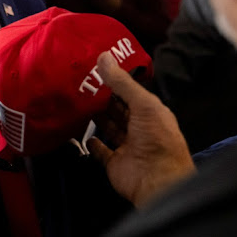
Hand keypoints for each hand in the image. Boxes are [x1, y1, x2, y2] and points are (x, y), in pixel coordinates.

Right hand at [87, 53, 194, 206]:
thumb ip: (122, 82)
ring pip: (110, 127)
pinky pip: (101, 150)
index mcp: (151, 113)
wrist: (157, 180)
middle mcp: (140, 128)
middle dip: (104, 97)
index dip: (117, 82)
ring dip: (98, 116)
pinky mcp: (114, 162)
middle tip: (82, 82)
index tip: (97, 69)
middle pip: (119, 109)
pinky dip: (94, 143)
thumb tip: (103, 56)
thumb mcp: (143, 104)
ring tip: (79, 100)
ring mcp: (127, 146)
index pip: (132, 93)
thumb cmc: (156, 137)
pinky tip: (83, 132)